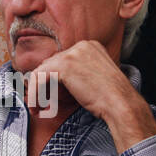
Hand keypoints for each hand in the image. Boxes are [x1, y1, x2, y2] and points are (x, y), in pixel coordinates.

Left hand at [24, 40, 155, 152]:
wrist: (120, 103)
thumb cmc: (110, 98)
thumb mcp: (94, 79)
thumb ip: (78, 74)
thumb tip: (52, 82)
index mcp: (90, 46)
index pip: (61, 60)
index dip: (52, 81)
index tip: (49, 98)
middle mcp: (81, 46)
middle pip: (50, 64)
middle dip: (43, 87)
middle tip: (40, 105)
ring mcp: (72, 53)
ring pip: (42, 71)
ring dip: (36, 92)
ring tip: (37, 109)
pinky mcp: (64, 65)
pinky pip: (39, 78)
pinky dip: (35, 94)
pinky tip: (38, 107)